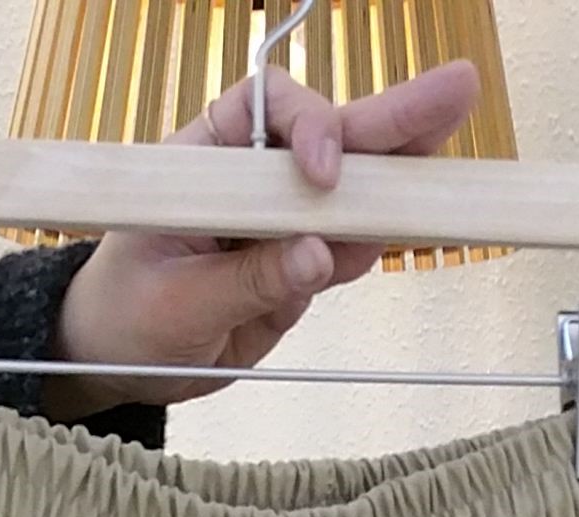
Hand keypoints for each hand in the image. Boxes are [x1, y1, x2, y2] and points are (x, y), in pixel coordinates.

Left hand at [50, 59, 479, 411]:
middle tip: (457, 91)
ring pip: (354, 193)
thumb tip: (319, 258)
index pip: (268, 109)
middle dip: (393, 120)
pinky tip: (423, 222)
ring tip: (461, 163)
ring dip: (406, 178)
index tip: (325, 171)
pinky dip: (382, 242)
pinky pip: (349, 250)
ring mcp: (282, 224)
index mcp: (206, 157)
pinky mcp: (301, 267)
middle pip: (333, 135)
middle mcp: (252, 179)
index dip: (309, 126)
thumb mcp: (176, 304)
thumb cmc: (124, 316)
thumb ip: (249, 280)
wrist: (117, 363)